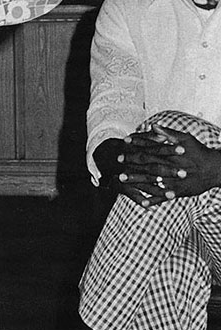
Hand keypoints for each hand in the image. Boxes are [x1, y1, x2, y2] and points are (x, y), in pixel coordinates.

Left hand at [98, 126, 220, 206]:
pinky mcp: (177, 192)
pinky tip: (141, 203)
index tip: (124, 142)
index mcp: (171, 153)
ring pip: (152, 181)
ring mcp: (173, 181)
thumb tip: (153, 126)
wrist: (215, 169)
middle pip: (148, 164)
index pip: (150, 147)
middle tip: (118, 161)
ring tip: (121, 180)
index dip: (136, 144)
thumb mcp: (186, 139)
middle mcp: (170, 167)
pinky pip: (163, 198)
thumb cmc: (200, 152)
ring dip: (136, 180)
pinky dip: (152, 200)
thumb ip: (169, 133)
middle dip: (132, 162)